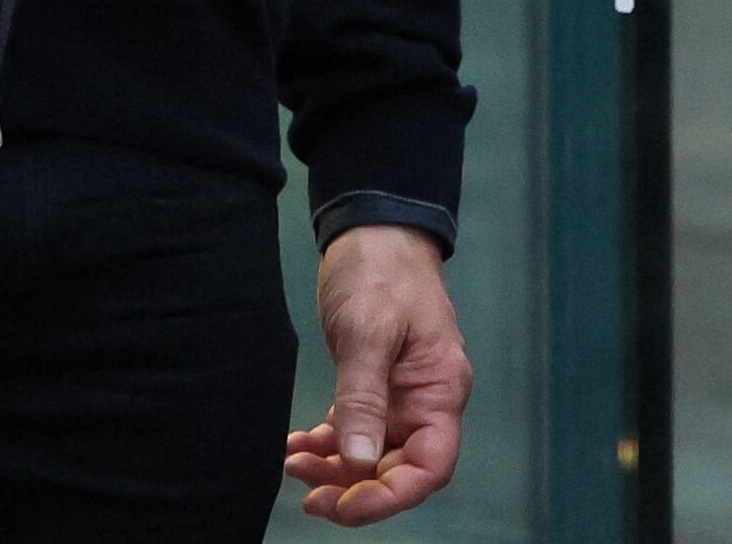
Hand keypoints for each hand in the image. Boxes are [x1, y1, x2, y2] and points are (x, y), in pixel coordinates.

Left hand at [286, 225, 471, 524]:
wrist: (374, 227)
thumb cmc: (381, 270)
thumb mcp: (369, 331)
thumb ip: (364, 397)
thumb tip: (357, 462)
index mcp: (439, 389)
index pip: (429, 467)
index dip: (389, 497)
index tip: (343, 504)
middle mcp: (425, 401)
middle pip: (397, 469)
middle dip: (352, 488)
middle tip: (304, 490)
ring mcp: (401, 395)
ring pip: (371, 456)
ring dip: (333, 469)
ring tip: (292, 462)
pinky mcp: (375, 385)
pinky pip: (355, 431)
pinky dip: (327, 444)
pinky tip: (297, 443)